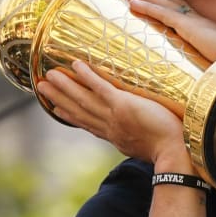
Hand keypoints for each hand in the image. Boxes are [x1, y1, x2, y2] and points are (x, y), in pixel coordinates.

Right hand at [36, 60, 187, 164]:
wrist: (175, 151)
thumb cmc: (170, 148)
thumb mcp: (147, 146)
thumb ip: (139, 138)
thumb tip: (140, 134)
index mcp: (115, 136)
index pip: (88, 124)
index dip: (71, 116)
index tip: (57, 108)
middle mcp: (109, 126)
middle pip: (79, 110)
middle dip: (59, 98)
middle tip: (41, 87)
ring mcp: (114, 115)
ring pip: (84, 99)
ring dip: (65, 86)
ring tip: (48, 75)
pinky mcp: (123, 105)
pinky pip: (101, 88)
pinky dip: (87, 77)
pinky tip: (76, 65)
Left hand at [124, 0, 215, 60]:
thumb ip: (214, 57)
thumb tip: (214, 66)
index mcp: (204, 26)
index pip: (180, 8)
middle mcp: (197, 20)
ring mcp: (193, 22)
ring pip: (162, 2)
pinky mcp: (190, 27)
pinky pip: (163, 14)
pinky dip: (147, 7)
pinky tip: (132, 2)